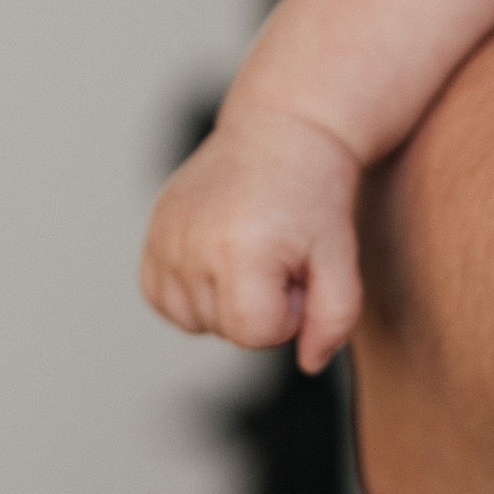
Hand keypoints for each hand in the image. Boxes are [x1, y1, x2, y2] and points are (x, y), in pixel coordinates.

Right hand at [141, 102, 364, 373]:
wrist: (282, 131)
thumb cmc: (316, 193)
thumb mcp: (342, 257)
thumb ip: (335, 320)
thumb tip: (310, 362)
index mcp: (237, 252)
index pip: (256, 336)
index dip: (288, 313)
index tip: (298, 271)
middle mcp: (189, 246)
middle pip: (225, 331)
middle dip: (260, 304)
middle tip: (280, 253)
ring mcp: (163, 238)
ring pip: (193, 320)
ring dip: (227, 298)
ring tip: (252, 249)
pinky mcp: (150, 234)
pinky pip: (163, 299)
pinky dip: (192, 290)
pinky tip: (221, 255)